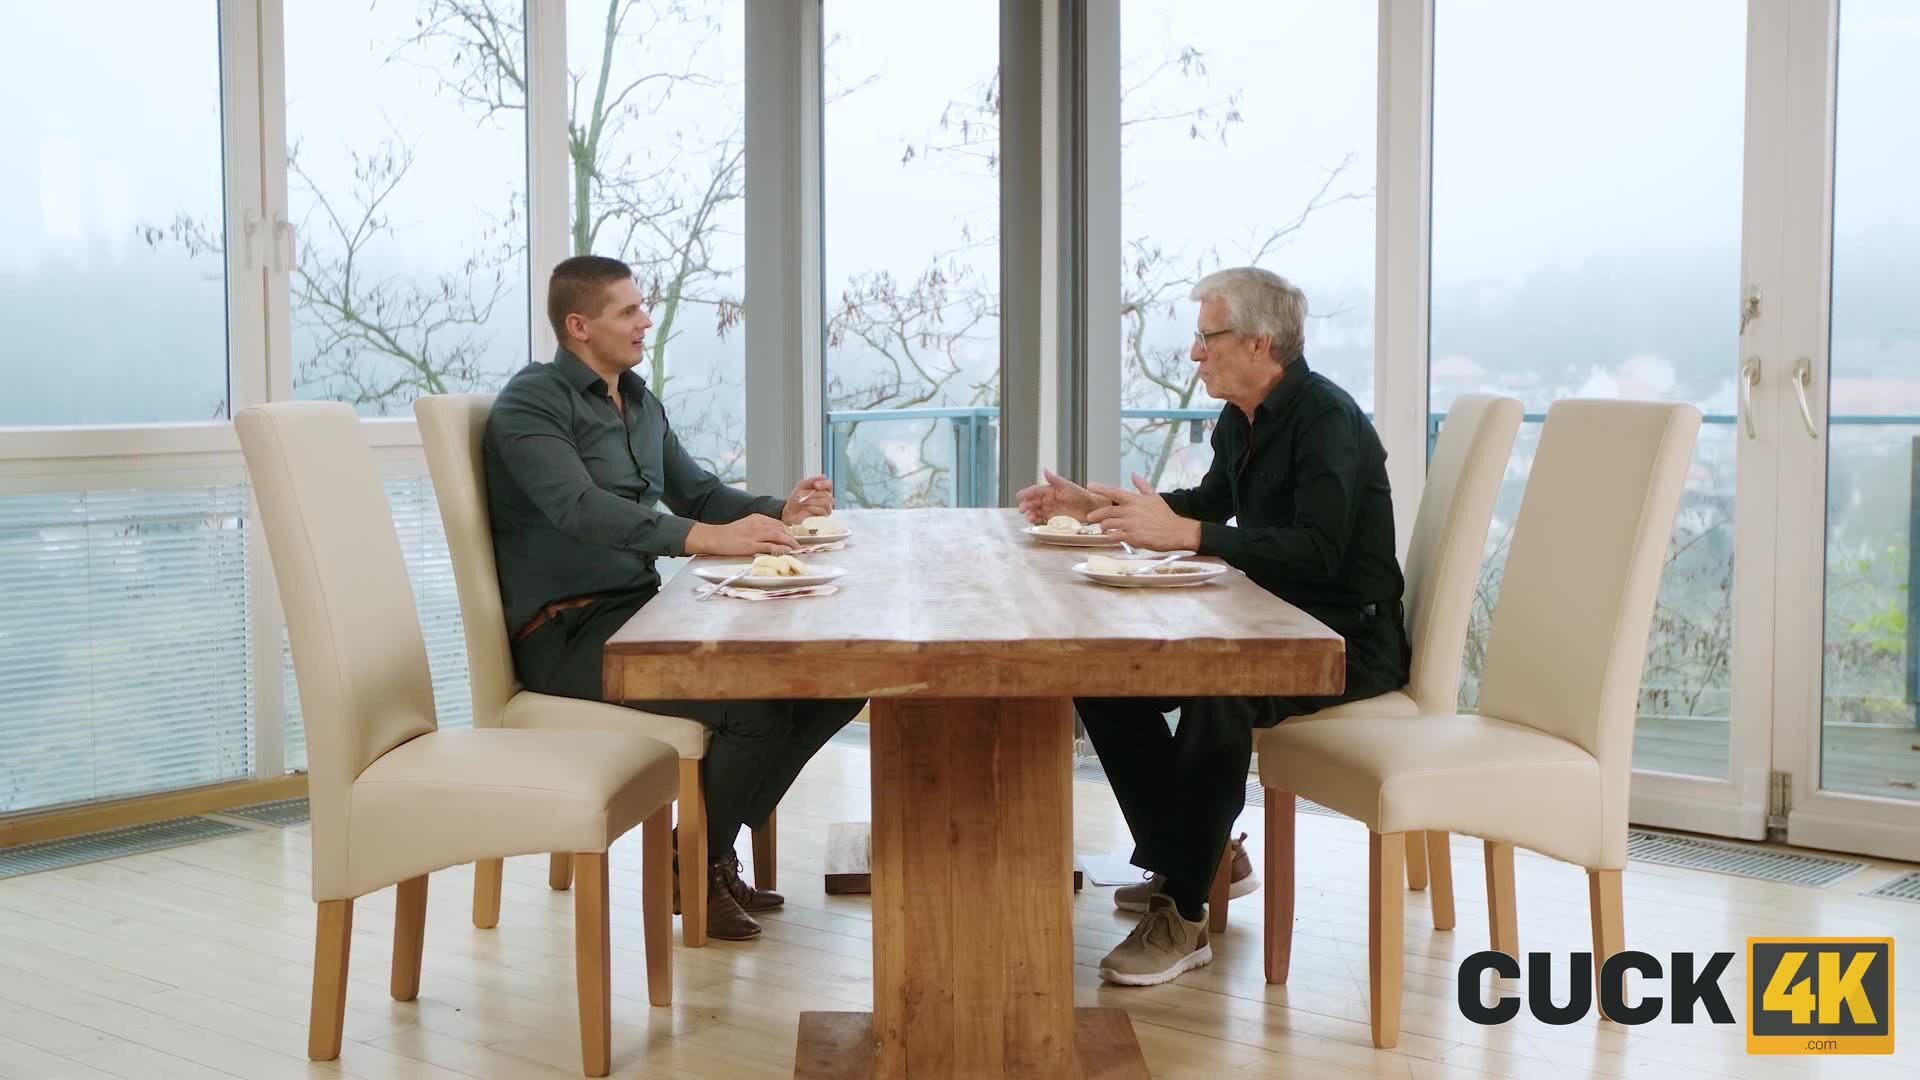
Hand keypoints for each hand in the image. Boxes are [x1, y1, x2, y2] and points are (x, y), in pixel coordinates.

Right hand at [685, 514, 801, 555]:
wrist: (714, 537)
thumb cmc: (729, 533)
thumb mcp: (746, 525)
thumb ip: (759, 528)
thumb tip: (772, 534)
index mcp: (757, 518)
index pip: (778, 523)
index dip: (788, 531)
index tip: (794, 537)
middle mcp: (758, 524)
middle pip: (781, 529)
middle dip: (792, 537)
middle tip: (799, 545)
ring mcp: (755, 535)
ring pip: (778, 536)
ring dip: (790, 543)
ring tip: (797, 549)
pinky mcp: (751, 546)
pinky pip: (770, 546)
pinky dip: (780, 549)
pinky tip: (786, 552)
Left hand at [781, 474, 834, 525]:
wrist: (790, 512)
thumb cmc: (796, 499)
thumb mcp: (801, 486)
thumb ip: (811, 481)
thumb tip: (823, 476)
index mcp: (823, 490)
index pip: (829, 484)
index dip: (824, 484)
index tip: (815, 485)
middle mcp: (827, 498)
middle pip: (826, 494)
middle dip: (812, 494)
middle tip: (801, 495)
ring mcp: (826, 508)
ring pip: (825, 502)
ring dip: (811, 501)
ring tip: (802, 502)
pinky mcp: (823, 517)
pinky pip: (822, 510)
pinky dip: (812, 508)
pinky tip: (806, 508)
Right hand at [1014, 468, 1107, 524]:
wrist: (1092, 508)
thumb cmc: (1081, 495)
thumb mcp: (1068, 486)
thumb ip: (1055, 479)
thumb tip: (1045, 470)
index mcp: (1051, 490)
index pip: (1036, 491)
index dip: (1026, 493)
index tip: (1019, 496)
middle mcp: (1049, 500)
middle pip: (1034, 502)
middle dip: (1027, 505)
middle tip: (1022, 509)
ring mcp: (1051, 509)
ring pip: (1037, 511)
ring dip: (1031, 514)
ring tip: (1028, 517)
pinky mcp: (1054, 518)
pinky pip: (1043, 519)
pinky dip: (1038, 521)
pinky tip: (1035, 522)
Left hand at [1087, 474, 1201, 551]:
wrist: (1177, 531)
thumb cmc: (1165, 515)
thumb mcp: (1155, 497)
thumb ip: (1142, 486)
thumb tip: (1133, 474)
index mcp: (1136, 500)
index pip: (1114, 492)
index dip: (1101, 488)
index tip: (1090, 484)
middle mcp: (1132, 511)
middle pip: (1107, 511)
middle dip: (1096, 514)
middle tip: (1089, 517)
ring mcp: (1132, 525)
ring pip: (1109, 524)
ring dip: (1103, 526)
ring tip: (1102, 529)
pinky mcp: (1134, 538)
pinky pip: (1115, 536)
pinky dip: (1111, 536)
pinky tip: (1111, 537)